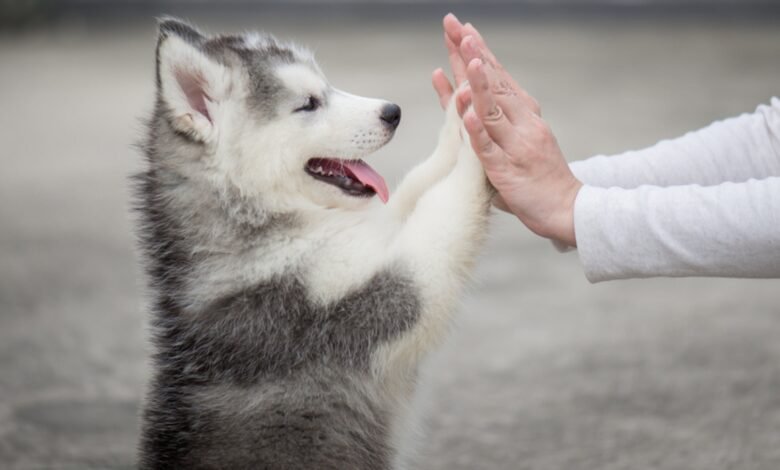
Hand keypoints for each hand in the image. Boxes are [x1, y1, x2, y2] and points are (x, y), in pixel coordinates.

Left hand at [431, 14, 581, 246]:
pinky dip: (477, 131)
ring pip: (492, 110)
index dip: (479, 52)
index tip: (463, 28)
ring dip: (478, 82)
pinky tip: (466, 114)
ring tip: (466, 57)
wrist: (568, 209)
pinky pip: (488, 148)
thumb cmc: (538, 177)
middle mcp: (522, 123)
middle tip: (455, 26)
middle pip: (492, 83)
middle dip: (472, 54)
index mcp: (523, 114)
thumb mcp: (516, 141)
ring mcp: (515, 145)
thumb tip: (467, 100)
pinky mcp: (507, 170)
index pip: (497, 76)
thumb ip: (491, 122)